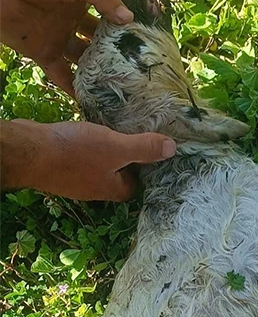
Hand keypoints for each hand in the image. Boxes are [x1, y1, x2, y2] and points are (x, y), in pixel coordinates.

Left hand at [0, 0, 133, 92]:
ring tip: (125, 85)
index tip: (154, 28)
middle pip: (103, 37)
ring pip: (87, 58)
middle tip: (143, 64)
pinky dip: (75, 88)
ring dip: (103, 70)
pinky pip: (62, 75)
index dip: (132, 15)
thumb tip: (129, 20)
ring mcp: (59, 36)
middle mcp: (74, 17)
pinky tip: (94, 100)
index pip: (114, 6)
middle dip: (121, 49)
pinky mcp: (42, 53)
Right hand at [0, 119, 174, 200]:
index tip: (156, 151)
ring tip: (119, 129)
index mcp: (112, 189)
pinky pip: (81, 154)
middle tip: (140, 136)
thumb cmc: (74, 153)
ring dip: (108, 149)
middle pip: (119, 174)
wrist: (26, 151)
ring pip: (99, 163)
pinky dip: (88, 142)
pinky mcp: (59, 163)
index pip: (137, 185)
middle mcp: (94, 187)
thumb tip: (173, 149)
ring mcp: (74, 177)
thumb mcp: (116, 147)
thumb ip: (143, 148)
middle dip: (129, 158)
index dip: (148, 170)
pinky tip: (91, 127)